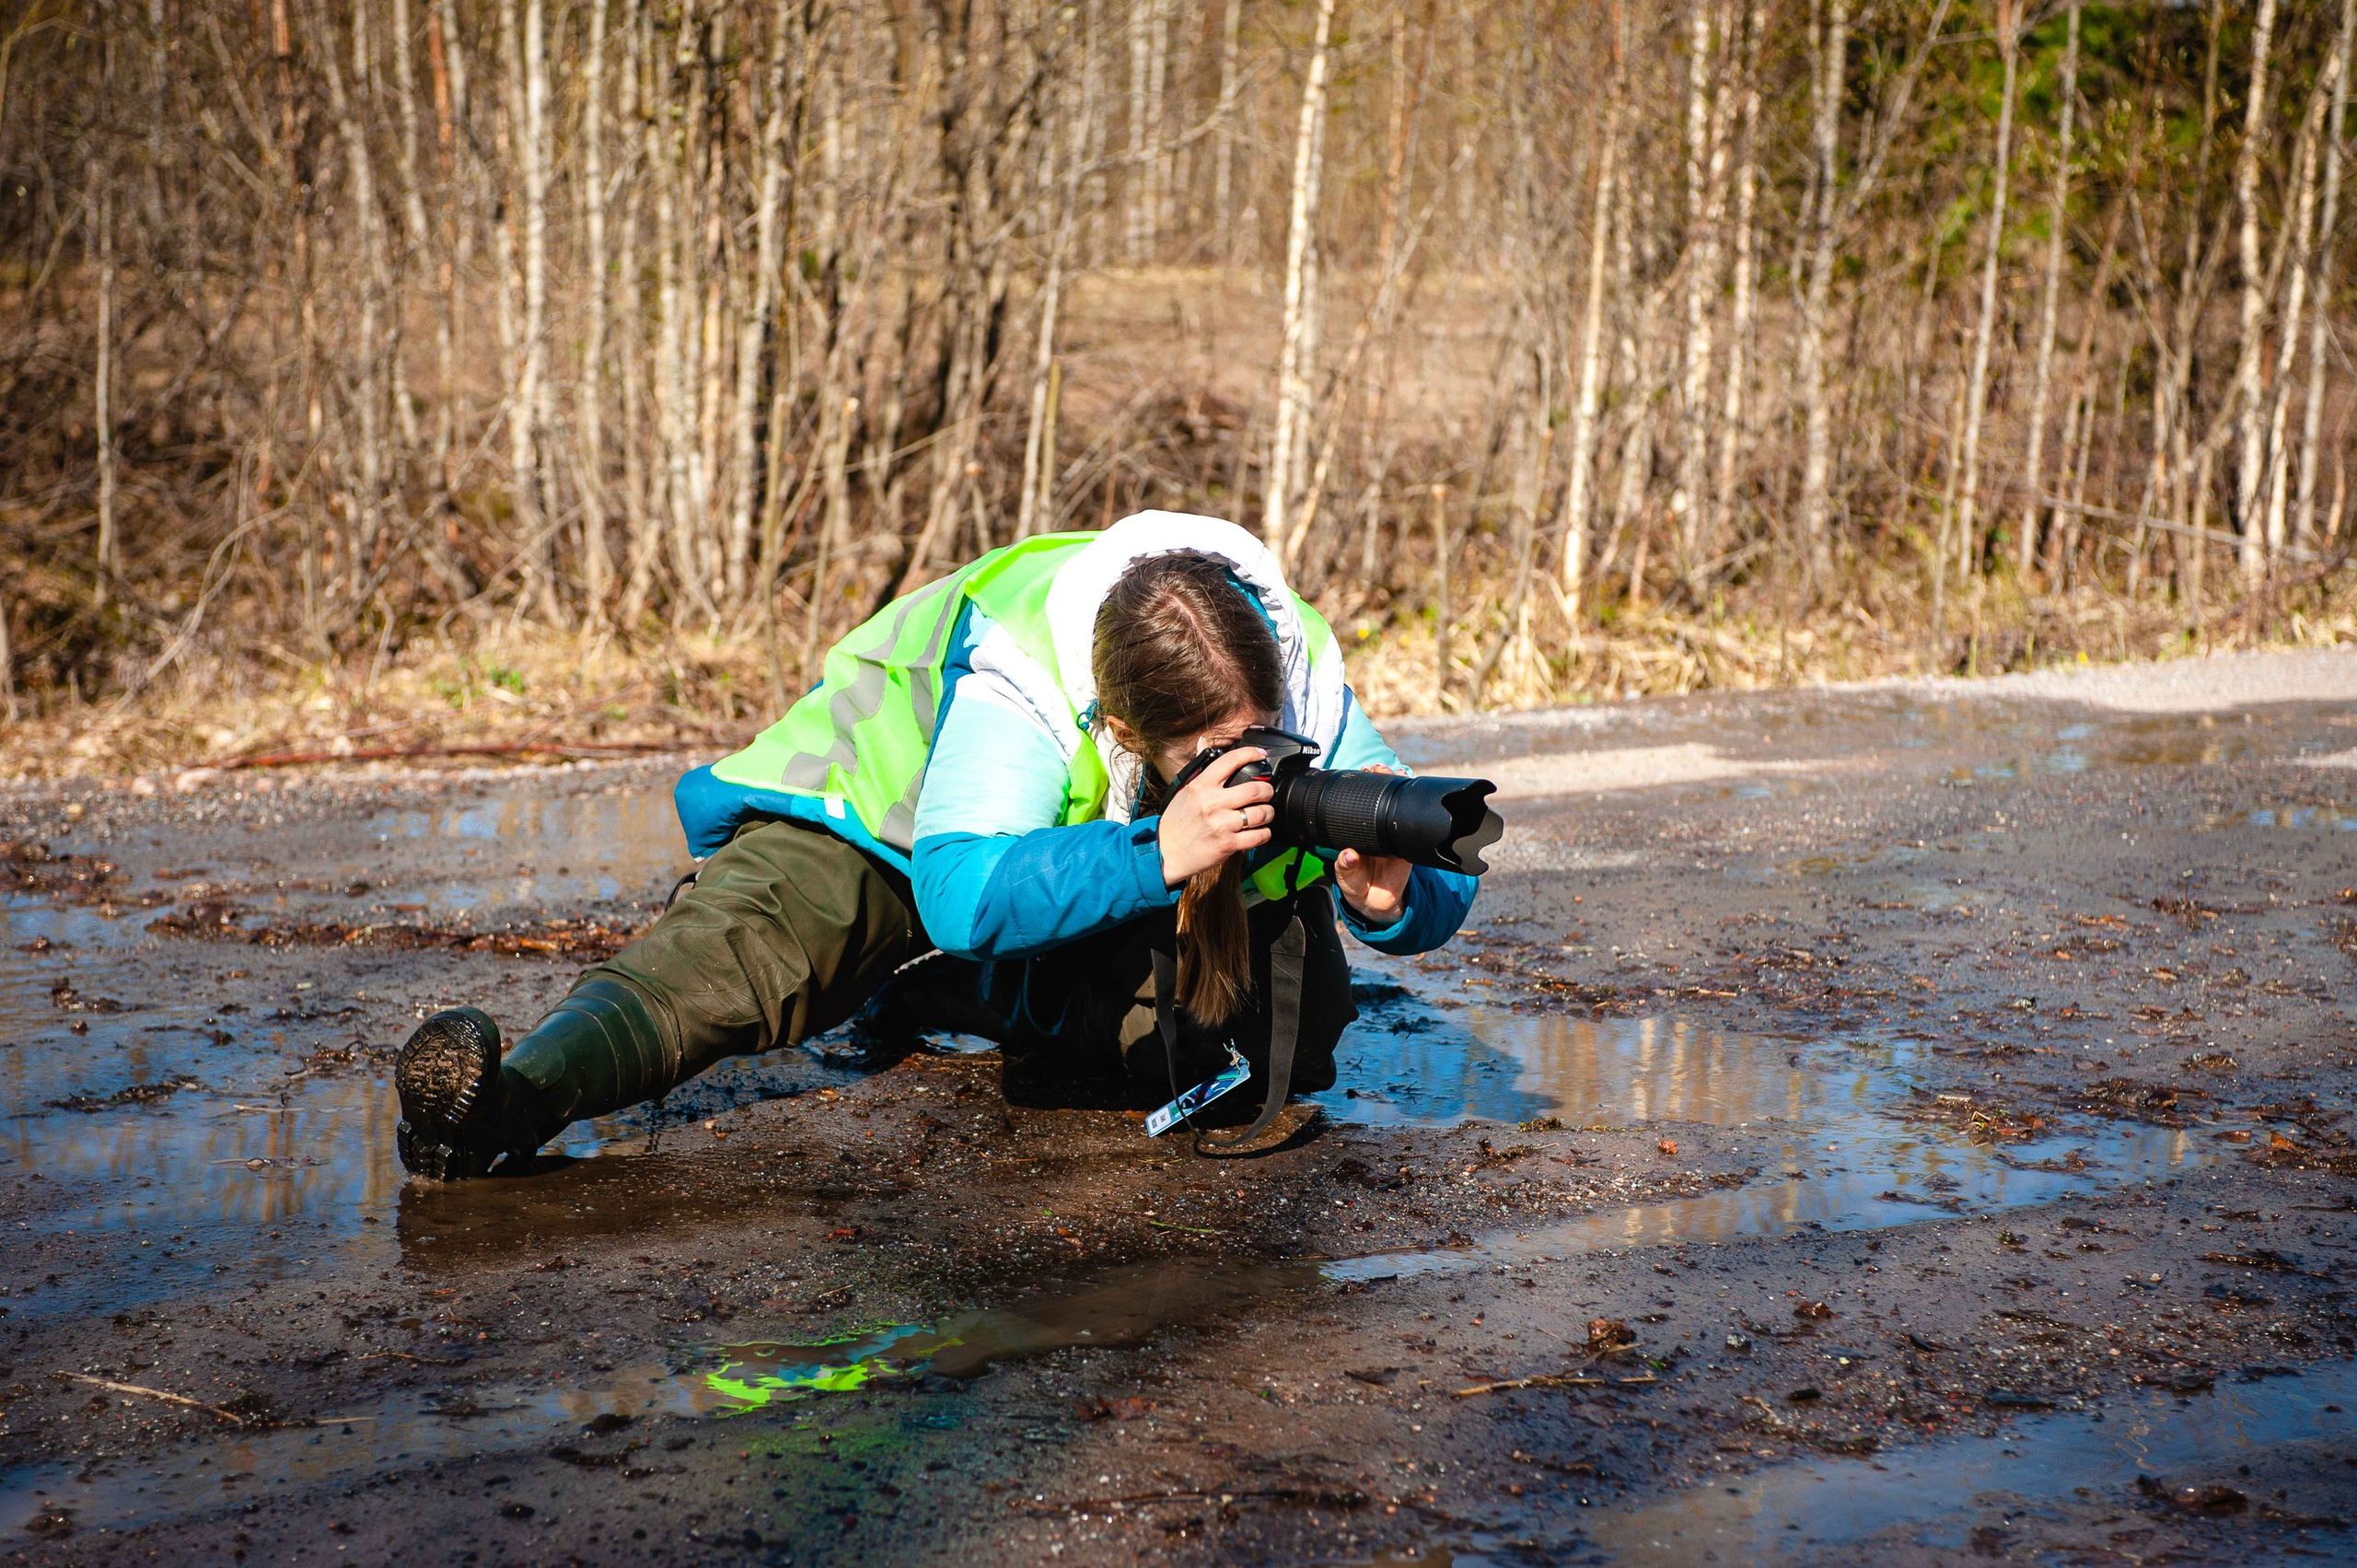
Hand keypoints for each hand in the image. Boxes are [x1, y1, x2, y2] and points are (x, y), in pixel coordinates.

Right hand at [1158, 746, 1274, 887]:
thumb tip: (1203, 741)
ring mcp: (1221, 824)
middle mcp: (1212, 803)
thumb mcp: (1184, 789)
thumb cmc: (1176, 821)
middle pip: (1255, 790)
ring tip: (1265, 813)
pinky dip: (1264, 833)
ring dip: (1268, 812)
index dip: (1250, 754)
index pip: (1231, 761)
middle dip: (1267, 790)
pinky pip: (1258, 836)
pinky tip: (1260, 831)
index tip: (1260, 755)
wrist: (1166, 852)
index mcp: (1201, 786)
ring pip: (1261, 813)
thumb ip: (1199, 768)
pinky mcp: (1228, 844)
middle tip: (1266, 793)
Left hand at [1334, 765, 1411, 921]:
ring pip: (1399, 806)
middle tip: (1381, 767)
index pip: (1361, 801)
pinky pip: (1414, 830)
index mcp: (1359, 831)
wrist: (1376, 904)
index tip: (1365, 770)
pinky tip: (1416, 800)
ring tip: (1398, 773)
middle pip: (1382, 796)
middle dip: (1383, 776)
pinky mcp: (1408, 849)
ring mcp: (1394, 836)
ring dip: (1400, 787)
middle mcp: (1377, 829)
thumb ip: (1344, 867)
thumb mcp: (1345, 876)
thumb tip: (1349, 854)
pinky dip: (1417, 815)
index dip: (1364, 783)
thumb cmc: (1357, 883)